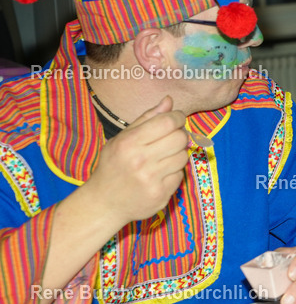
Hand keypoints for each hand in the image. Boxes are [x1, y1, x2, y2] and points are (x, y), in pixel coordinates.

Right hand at [82, 95, 189, 225]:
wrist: (103, 203)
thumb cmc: (113, 166)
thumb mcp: (122, 139)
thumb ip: (147, 118)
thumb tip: (169, 100)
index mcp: (129, 143)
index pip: (167, 122)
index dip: (177, 117)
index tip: (176, 119)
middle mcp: (140, 161)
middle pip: (180, 138)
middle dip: (179, 135)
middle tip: (170, 139)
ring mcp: (151, 180)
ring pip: (183, 156)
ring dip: (177, 154)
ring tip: (163, 158)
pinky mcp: (160, 195)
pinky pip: (180, 175)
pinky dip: (174, 172)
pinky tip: (160, 174)